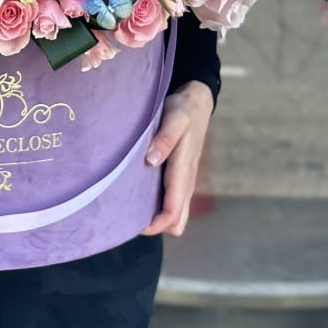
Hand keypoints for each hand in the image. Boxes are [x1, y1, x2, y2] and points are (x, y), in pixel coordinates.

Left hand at [139, 80, 213, 237]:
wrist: (197, 101)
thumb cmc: (184, 109)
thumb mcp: (175, 118)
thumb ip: (165, 139)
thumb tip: (151, 161)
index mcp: (183, 171)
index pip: (173, 212)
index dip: (155, 224)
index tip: (134, 225)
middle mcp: (186, 181)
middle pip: (176, 221)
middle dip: (156, 226)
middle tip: (130, 218)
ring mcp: (185, 179)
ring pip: (176, 213)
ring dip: (158, 216)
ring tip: (133, 208)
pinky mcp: (181, 175)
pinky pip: (173, 200)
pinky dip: (160, 205)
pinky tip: (141, 194)